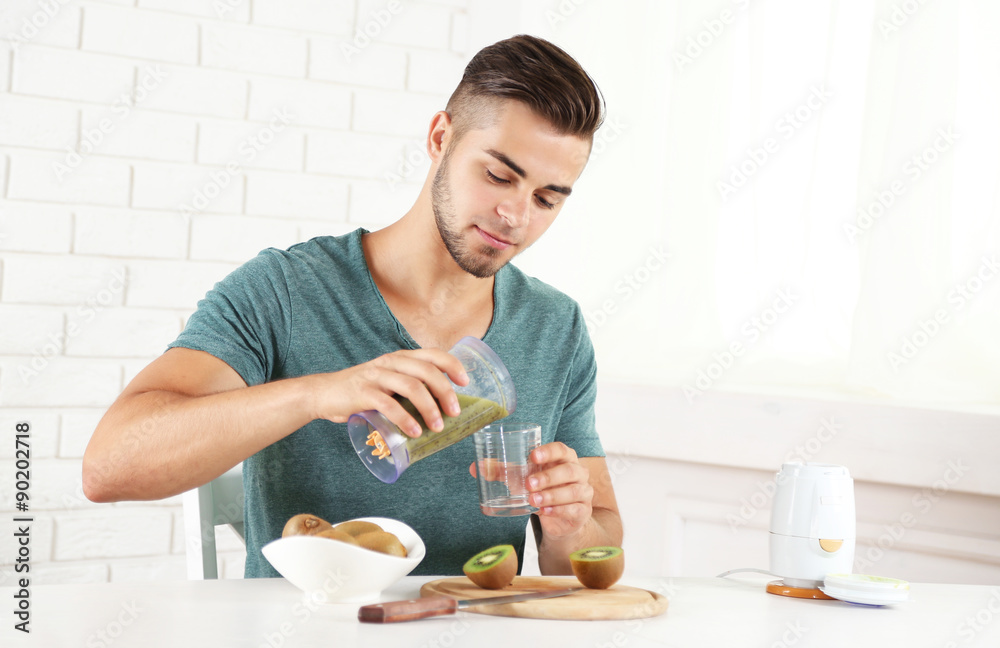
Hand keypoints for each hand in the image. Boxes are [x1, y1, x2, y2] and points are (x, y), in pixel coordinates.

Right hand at [309, 349, 467, 436]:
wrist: (324, 394)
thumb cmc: (363, 392)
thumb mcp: (389, 383)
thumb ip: (410, 388)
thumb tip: (441, 409)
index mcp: (400, 358)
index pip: (432, 354)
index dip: (452, 365)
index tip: (466, 381)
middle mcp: (390, 363)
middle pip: (427, 372)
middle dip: (446, 392)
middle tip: (455, 412)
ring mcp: (376, 377)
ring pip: (412, 387)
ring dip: (430, 408)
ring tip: (438, 426)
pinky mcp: (363, 393)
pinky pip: (389, 405)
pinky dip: (405, 419)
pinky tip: (415, 432)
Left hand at [467, 442, 594, 538]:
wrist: (559, 516)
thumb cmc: (542, 488)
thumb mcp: (522, 478)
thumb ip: (502, 471)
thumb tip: (476, 467)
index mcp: (565, 458)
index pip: (561, 449)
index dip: (549, 452)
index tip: (532, 456)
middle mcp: (578, 473)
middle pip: (569, 470)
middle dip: (548, 476)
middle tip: (528, 483)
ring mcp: (583, 492)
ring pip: (573, 491)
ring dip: (552, 495)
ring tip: (533, 499)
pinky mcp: (582, 511)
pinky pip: (574, 509)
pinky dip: (559, 510)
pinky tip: (545, 511)